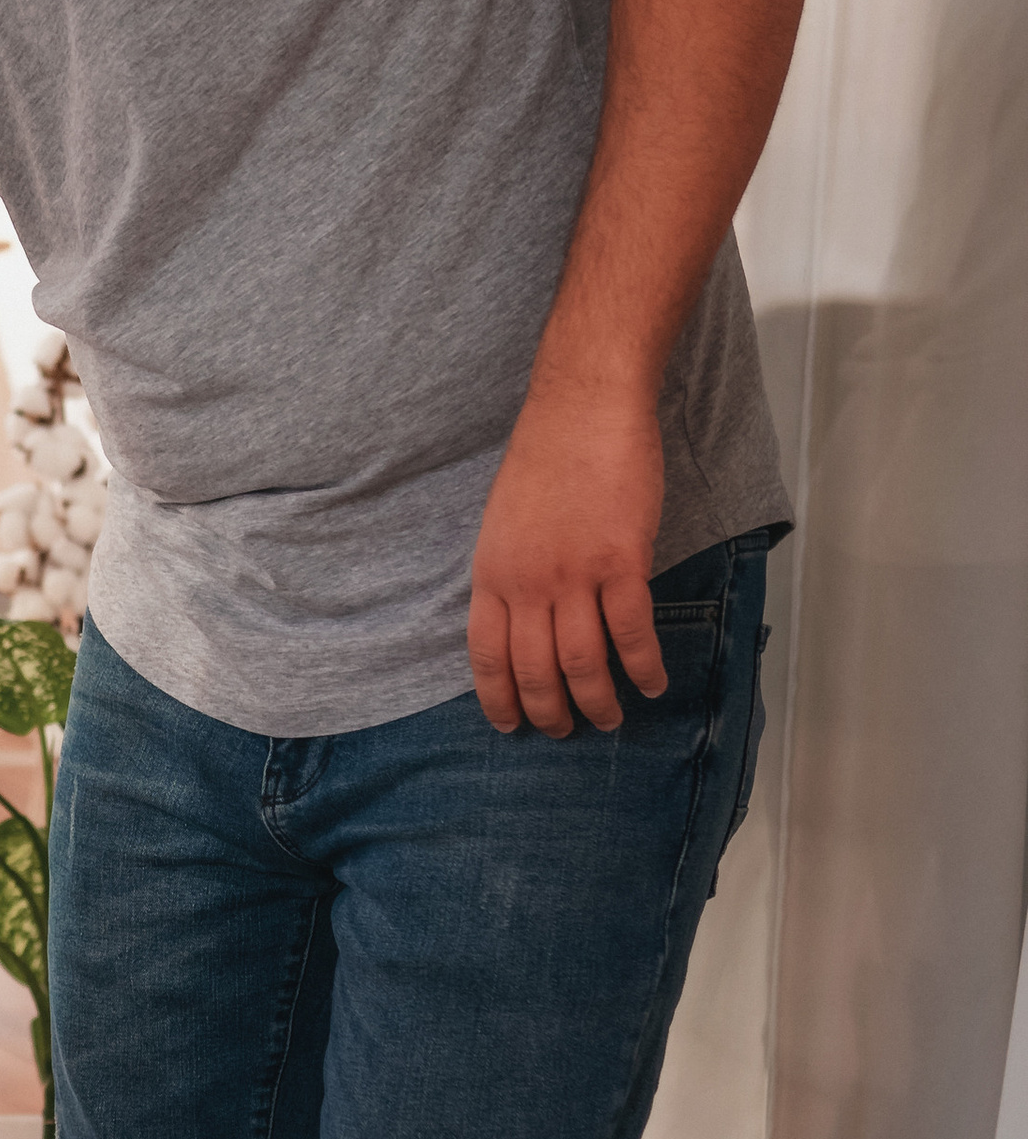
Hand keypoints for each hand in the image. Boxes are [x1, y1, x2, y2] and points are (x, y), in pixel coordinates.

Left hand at [467, 386, 666, 735]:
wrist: (583, 407)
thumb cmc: (546, 457)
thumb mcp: (503, 522)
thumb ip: (509, 573)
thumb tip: (521, 618)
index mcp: (491, 573)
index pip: (486, 657)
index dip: (499, 699)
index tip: (511, 725)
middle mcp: (527, 583)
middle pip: (536, 670)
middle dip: (551, 712)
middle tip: (567, 731)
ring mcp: (574, 575)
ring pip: (584, 664)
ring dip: (598, 701)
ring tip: (611, 719)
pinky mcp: (622, 562)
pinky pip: (633, 633)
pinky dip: (644, 667)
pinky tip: (652, 684)